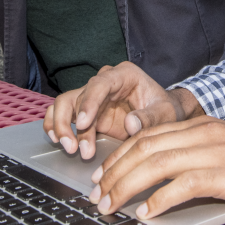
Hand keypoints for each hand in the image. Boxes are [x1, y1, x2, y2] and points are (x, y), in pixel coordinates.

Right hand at [41, 61, 201, 158]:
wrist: (164, 113)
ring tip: (70, 148)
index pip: (99, 85)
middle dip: (71, 122)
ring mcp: (93, 97)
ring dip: (61, 127)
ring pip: (65, 105)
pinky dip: (57, 127)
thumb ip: (150, 118)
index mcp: (123, 75)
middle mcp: (105, 82)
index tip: (85, 123)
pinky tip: (58, 141)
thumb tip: (131, 124)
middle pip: (76, 96)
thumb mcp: (166, 113)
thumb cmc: (166, 108)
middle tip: (74, 146)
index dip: (89, 103)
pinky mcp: (88, 113)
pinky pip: (64, 115)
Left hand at [87, 119, 224, 218]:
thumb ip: (202, 161)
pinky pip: (186, 183)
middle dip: (114, 172)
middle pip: (145, 146)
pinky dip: (161, 198)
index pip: (148, 135)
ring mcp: (219, 151)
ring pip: (157, 162)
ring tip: (111, 206)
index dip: (119, 155)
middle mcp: (206, 132)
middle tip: (97, 196)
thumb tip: (167, 185)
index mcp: (204, 126)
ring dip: (127, 185)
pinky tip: (148, 212)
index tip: (102, 177)